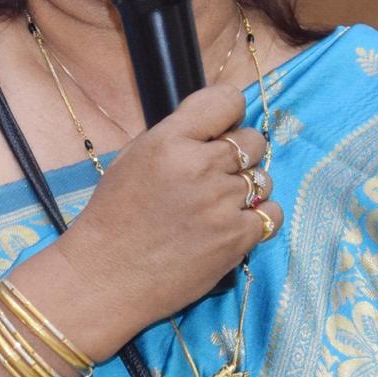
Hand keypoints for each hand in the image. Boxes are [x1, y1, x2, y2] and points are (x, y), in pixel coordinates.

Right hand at [48, 84, 281, 358]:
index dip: (229, 112)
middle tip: (217, 173)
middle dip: (240, 153)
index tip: (222, 128)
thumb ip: (176, 137)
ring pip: (263, 178)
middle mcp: (200, 166)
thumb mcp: (133, 158)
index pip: (227, 100)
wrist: (106, 276)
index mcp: (169, 140)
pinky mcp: (236, 238)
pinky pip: (271, 214)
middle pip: (252, 140)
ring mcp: (222, 203)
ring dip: (247, 188)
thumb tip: (216, 129)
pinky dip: (258, 217)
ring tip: (220, 204)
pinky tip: (234, 224)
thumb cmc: (114, 216)